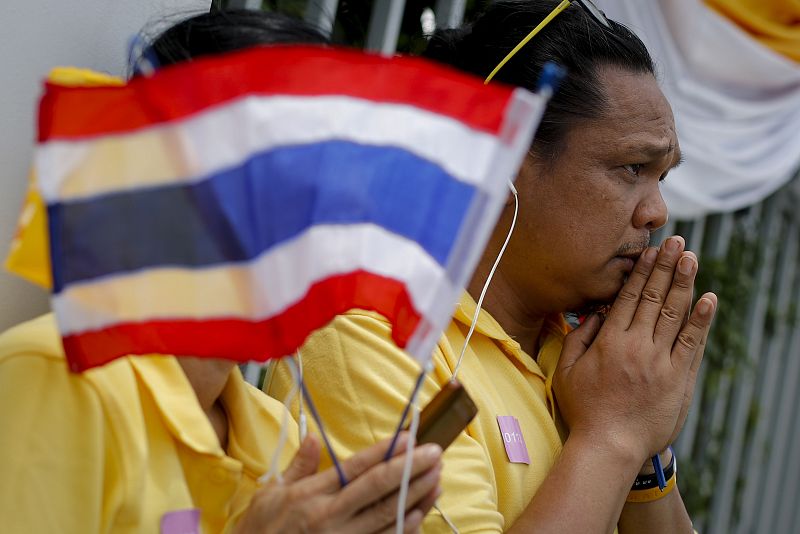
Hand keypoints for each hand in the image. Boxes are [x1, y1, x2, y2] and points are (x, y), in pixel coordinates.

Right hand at [234, 433, 441, 533]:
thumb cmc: (261, 531)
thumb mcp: (270, 494)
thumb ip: (298, 467)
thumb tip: (314, 438)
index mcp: (313, 495)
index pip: (358, 467)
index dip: (387, 451)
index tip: (410, 436)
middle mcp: (331, 516)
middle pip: (380, 488)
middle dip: (411, 468)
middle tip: (436, 452)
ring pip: (389, 515)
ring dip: (417, 495)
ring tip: (438, 477)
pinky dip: (406, 527)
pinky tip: (420, 512)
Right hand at [554, 235, 716, 463]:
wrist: (609, 446)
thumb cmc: (584, 409)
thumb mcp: (566, 371)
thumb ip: (578, 338)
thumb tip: (596, 312)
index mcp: (609, 342)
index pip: (629, 297)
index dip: (642, 271)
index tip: (651, 250)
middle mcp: (637, 346)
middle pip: (654, 297)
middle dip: (666, 266)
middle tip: (676, 242)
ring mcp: (660, 362)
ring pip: (675, 314)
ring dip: (684, 283)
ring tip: (691, 258)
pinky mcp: (678, 379)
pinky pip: (693, 343)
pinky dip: (701, 320)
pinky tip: (708, 299)